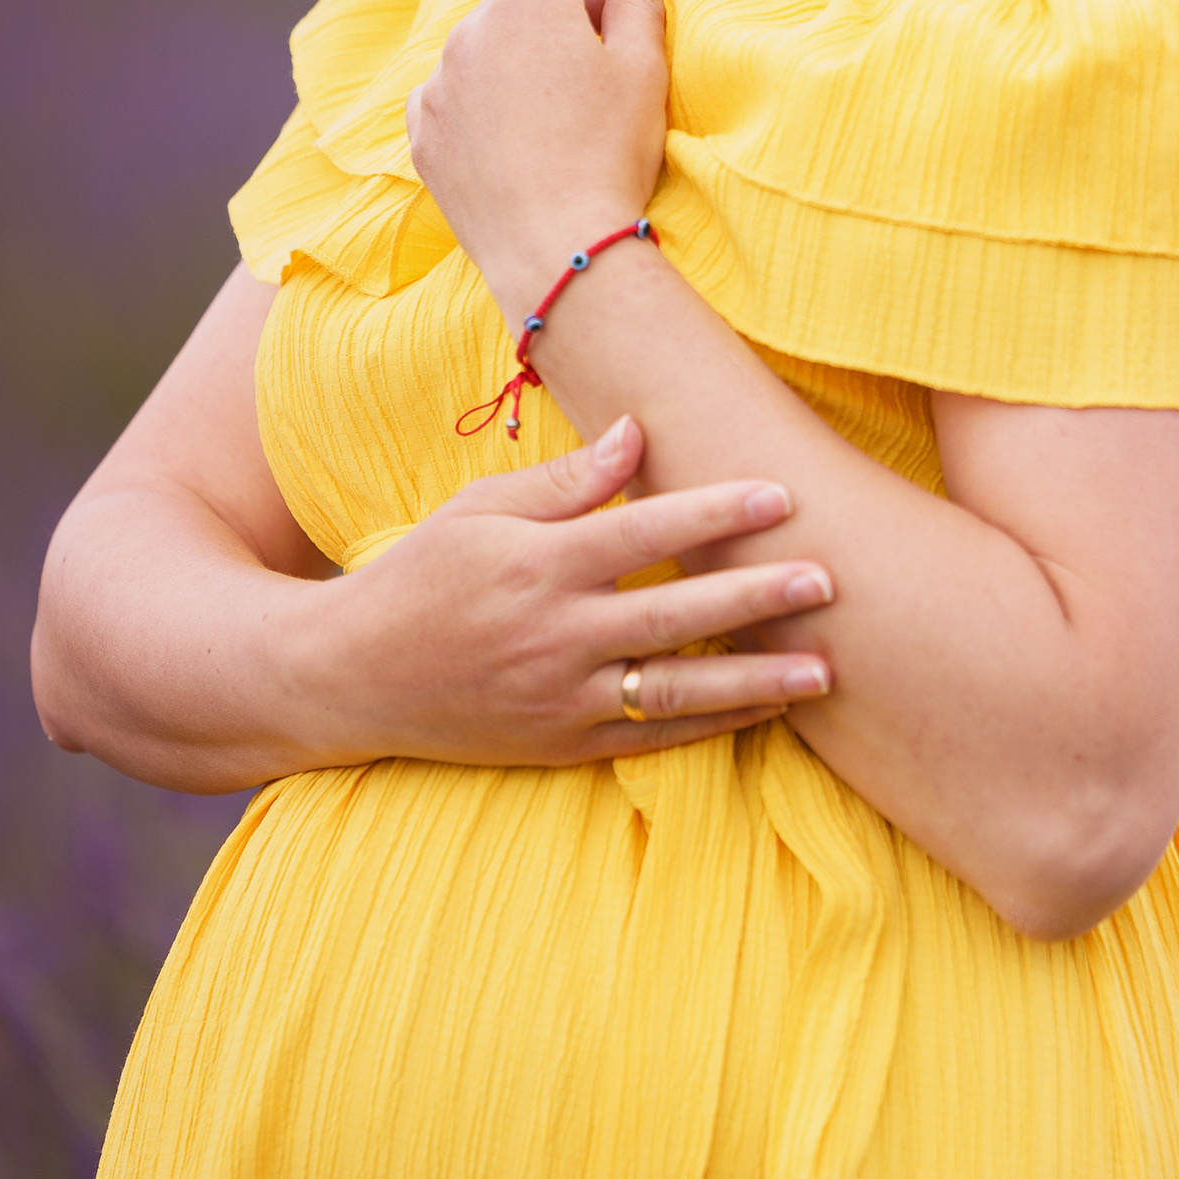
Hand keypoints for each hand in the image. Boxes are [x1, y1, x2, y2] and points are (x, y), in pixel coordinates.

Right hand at [308, 414, 832, 764]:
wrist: (349, 678)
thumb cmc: (421, 577)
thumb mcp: (479, 511)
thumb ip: (565, 482)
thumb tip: (639, 433)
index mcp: (533, 564)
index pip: (642, 532)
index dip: (715, 513)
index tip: (781, 496)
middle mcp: (551, 635)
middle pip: (673, 614)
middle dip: (757, 597)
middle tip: (829, 579)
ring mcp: (558, 697)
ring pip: (674, 690)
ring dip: (755, 681)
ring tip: (825, 671)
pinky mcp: (561, 745)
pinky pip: (652, 739)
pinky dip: (713, 727)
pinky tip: (768, 710)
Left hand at [407, 0, 674, 320]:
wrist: (557, 254)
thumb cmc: (608, 157)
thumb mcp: (641, 70)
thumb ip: (643, 0)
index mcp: (530, 2)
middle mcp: (472, 29)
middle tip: (620, 33)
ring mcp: (440, 82)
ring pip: (491, 38)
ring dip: (530, 45)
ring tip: (570, 93)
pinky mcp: (425, 131)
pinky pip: (459, 88)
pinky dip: (491, 91)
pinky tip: (523, 127)